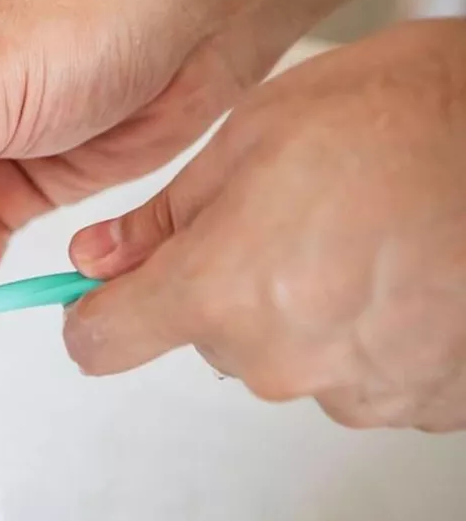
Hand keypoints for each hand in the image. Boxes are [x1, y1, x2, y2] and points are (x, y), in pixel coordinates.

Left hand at [65, 20, 465, 431]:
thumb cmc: (407, 117)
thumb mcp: (255, 136)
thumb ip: (163, 216)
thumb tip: (97, 258)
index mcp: (219, 290)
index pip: (103, 343)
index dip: (98, 316)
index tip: (108, 298)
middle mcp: (280, 358)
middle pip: (208, 338)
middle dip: (228, 286)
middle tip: (288, 219)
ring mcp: (358, 389)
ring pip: (287, 355)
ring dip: (305, 310)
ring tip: (362, 237)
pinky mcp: (422, 403)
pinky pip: (360, 372)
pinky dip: (369, 332)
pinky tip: (405, 272)